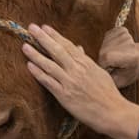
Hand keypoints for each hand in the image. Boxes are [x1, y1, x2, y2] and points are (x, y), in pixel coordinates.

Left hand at [22, 24, 138, 138]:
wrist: (113, 112)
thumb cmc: (107, 93)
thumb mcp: (99, 72)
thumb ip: (86, 60)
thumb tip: (78, 48)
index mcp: (86, 63)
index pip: (67, 45)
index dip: (55, 35)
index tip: (44, 27)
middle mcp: (77, 70)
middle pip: (57, 50)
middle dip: (43, 38)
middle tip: (31, 28)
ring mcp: (70, 82)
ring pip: (49, 64)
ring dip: (36, 54)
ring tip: (25, 46)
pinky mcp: (64, 95)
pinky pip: (48, 82)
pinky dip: (38, 73)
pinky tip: (29, 65)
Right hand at [98, 27, 138, 87]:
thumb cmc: (129, 72)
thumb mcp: (119, 82)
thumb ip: (107, 78)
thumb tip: (94, 72)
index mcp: (132, 58)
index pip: (106, 57)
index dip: (102, 65)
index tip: (109, 69)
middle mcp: (130, 45)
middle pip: (103, 51)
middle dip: (103, 59)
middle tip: (113, 64)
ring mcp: (126, 35)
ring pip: (104, 44)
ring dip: (106, 51)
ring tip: (116, 56)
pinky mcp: (121, 29)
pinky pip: (106, 36)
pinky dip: (108, 43)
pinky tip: (116, 48)